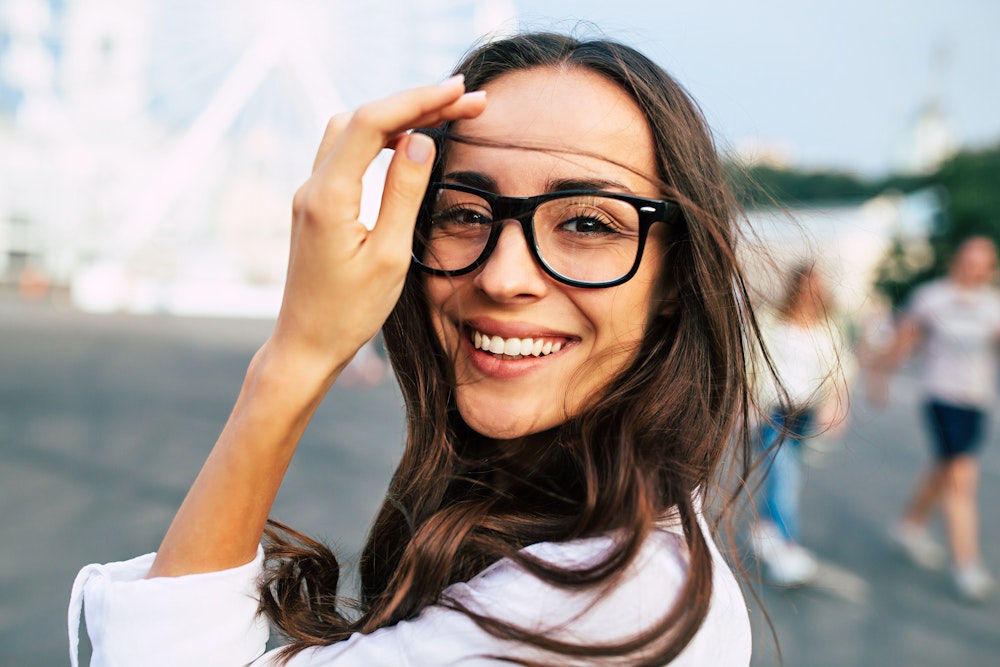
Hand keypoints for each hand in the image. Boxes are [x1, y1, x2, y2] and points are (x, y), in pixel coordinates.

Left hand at [265, 76, 486, 381]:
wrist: (306, 345)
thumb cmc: (349, 312)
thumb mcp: (389, 256)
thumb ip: (404, 193)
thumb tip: (421, 140)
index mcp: (328, 196)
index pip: (373, 124)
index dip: (418, 100)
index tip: (459, 91)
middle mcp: (312, 186)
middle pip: (362, 118)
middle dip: (414, 103)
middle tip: (466, 101)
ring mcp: (311, 194)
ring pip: (351, 130)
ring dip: (396, 117)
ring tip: (443, 115)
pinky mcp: (317, 205)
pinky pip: (347, 153)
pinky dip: (380, 139)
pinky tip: (408, 145)